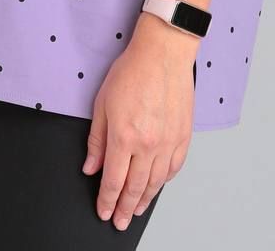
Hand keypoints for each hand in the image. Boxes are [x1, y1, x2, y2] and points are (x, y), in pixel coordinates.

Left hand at [81, 14, 197, 230]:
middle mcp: (148, 145)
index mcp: (124, 137)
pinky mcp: (183, 136)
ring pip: (156, 182)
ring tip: (136, 210)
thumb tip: (90, 167)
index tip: (104, 212)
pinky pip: (174, 167)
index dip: (107, 201)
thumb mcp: (102, 103)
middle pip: (135, 188)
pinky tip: (158, 185)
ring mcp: (168, 142)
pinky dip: (165, 181)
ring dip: (145, 200)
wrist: (163, 53)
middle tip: (120, 221)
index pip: (113, 181)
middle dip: (125, 208)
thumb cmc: (132, 71)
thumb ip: (97, 140)